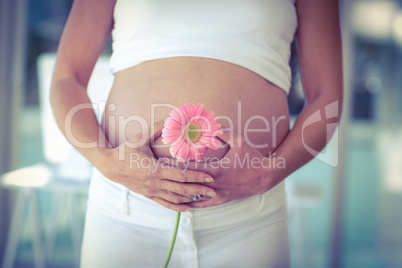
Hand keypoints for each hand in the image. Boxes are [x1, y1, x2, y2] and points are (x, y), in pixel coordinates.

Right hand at [97, 120, 215, 211]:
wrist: (110, 166)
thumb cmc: (125, 150)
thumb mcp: (140, 137)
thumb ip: (156, 128)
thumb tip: (170, 118)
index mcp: (155, 170)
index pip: (181, 176)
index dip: (197, 177)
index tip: (210, 177)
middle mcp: (154, 183)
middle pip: (181, 190)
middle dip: (199, 190)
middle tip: (214, 191)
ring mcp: (151, 191)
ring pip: (175, 199)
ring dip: (191, 199)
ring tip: (205, 198)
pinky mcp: (148, 195)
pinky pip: (165, 204)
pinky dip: (178, 207)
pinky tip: (188, 208)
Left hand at [164, 135, 279, 208]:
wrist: (264, 176)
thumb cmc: (251, 157)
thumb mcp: (238, 141)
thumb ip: (222, 133)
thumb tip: (209, 125)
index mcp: (217, 168)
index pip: (191, 167)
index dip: (176, 164)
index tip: (163, 160)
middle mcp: (214, 183)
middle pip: (189, 181)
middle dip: (173, 177)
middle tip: (158, 174)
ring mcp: (217, 193)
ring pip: (193, 195)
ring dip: (179, 191)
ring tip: (165, 188)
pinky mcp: (221, 200)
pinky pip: (203, 205)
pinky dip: (191, 203)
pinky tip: (181, 203)